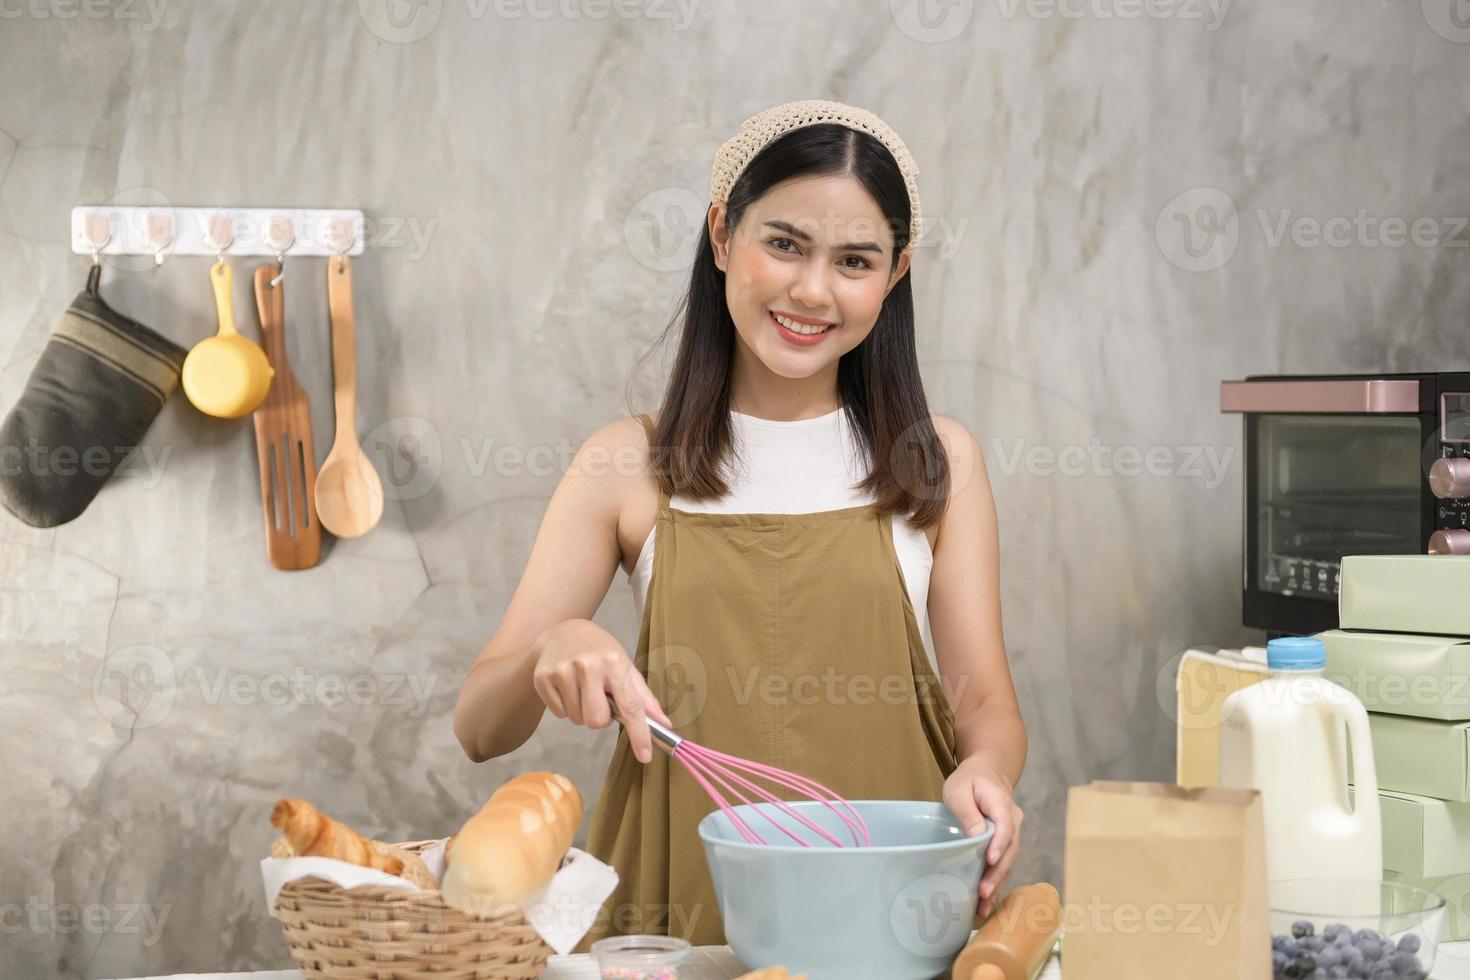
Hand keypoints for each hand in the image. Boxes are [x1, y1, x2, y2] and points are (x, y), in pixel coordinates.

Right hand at [531, 619, 670, 763]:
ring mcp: (563, 671)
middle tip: (598, 698)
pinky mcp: (543, 678)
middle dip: (599, 718)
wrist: (563, 631)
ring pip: (577, 720)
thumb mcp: (625, 667)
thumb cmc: (601, 652)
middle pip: (596, 721)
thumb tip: (664, 725)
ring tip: (581, 688)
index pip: (630, 707)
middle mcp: (588, 666)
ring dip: (582, 711)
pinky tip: (567, 687)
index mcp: (614, 663)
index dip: (639, 734)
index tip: (645, 756)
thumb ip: (644, 698)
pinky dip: (565, 706)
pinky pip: (559, 713)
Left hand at [943, 758, 1023, 919]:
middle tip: (983, 892)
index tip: (990, 860)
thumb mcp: (959, 789)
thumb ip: (968, 811)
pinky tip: (985, 902)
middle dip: (997, 873)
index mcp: (1001, 803)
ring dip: (997, 883)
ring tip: (983, 905)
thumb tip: (978, 834)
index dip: (999, 844)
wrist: (987, 774)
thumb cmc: (969, 781)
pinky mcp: (1006, 845)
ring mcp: (1013, 834)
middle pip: (1010, 849)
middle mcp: (1013, 821)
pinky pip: (1003, 864)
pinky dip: (996, 882)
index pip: (1005, 825)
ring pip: (1008, 861)